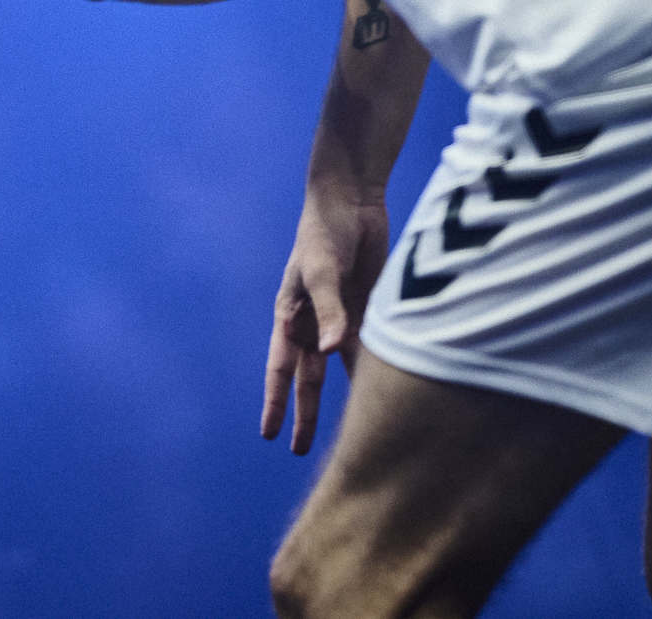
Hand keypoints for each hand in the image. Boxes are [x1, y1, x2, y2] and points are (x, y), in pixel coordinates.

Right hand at [261, 186, 388, 454]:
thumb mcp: (321, 271)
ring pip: (338, 369)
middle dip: (304, 413)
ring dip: (341, 398)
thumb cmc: (324, 231)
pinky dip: (372, 371)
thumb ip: (329, 311)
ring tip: (349, 433)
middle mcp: (313, 323)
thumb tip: (330, 352)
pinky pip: (367, 348)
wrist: (352, 200)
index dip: (275, 402)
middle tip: (298, 451)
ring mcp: (340, 318)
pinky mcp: (366, 310)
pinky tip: (382, 395)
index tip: (268, 434)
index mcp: (291, 315)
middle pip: (307, 378)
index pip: (281, 368)